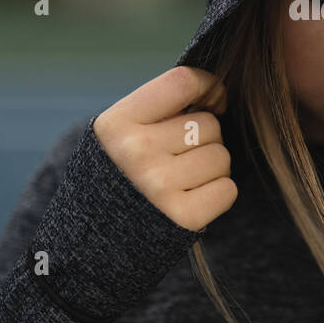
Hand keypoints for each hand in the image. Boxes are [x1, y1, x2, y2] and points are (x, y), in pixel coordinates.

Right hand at [92, 66, 236, 231]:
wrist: (96, 241)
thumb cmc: (123, 176)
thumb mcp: (122, 134)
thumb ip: (161, 108)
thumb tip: (216, 92)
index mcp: (117, 124)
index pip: (182, 82)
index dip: (207, 85)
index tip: (212, 99)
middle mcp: (135, 151)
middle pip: (208, 124)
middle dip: (205, 138)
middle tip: (180, 158)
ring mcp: (158, 185)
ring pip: (221, 156)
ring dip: (212, 168)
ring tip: (183, 181)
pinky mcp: (181, 217)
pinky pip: (227, 190)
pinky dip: (217, 195)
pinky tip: (192, 200)